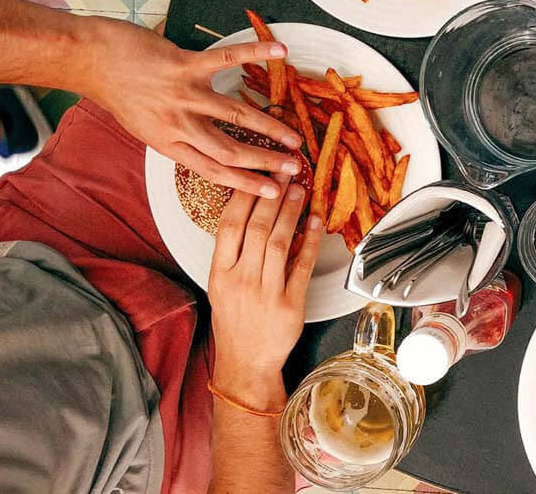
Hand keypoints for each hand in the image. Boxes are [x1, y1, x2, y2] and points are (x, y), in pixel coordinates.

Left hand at [83, 17, 302, 197]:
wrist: (91, 61)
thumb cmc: (119, 93)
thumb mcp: (145, 128)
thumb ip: (177, 139)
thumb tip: (208, 150)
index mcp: (168, 144)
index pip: (213, 170)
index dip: (246, 184)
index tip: (273, 192)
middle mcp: (178, 123)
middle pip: (230, 150)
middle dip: (266, 161)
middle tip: (294, 167)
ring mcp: (183, 94)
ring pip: (235, 115)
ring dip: (269, 127)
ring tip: (294, 136)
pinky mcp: (184, 65)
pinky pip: (226, 59)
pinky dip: (255, 53)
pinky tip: (279, 52)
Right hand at [208, 177, 322, 383]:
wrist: (245, 363)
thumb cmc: (235, 322)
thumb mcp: (222, 286)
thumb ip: (233, 254)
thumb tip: (253, 215)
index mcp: (220, 273)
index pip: (229, 225)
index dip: (244, 196)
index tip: (256, 174)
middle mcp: (241, 280)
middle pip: (257, 228)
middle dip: (272, 196)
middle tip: (284, 172)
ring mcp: (266, 293)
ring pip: (280, 242)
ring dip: (291, 213)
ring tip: (299, 190)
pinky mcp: (290, 305)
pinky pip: (302, 266)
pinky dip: (311, 242)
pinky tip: (316, 223)